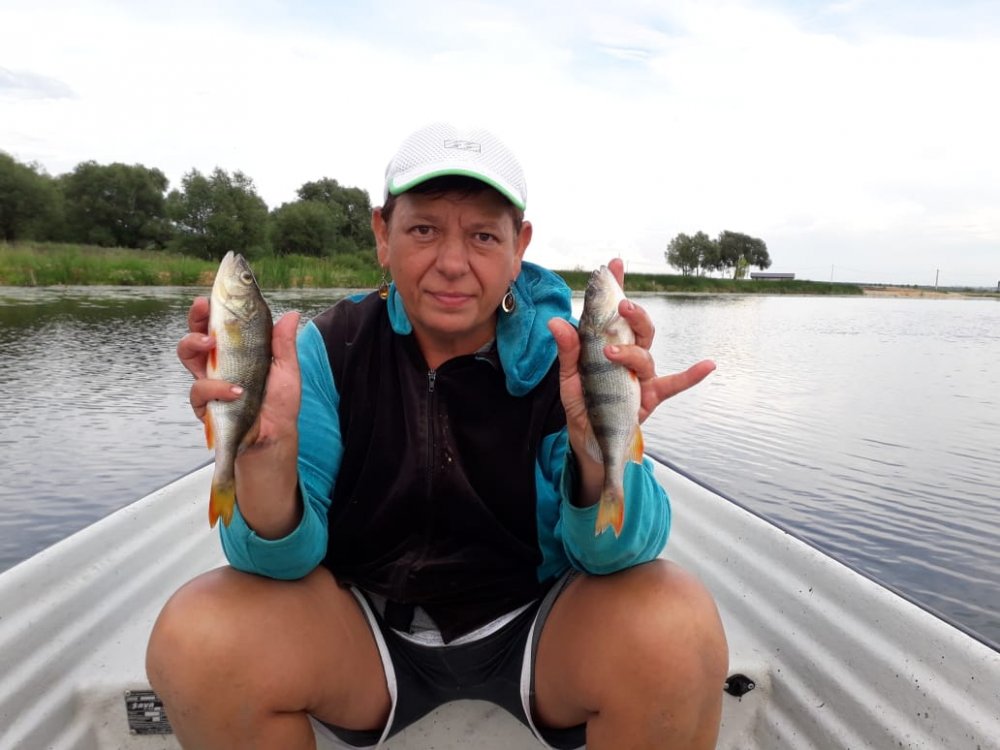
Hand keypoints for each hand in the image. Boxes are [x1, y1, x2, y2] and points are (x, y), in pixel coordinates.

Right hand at [178, 297, 302, 535]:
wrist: (273, 438)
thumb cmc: (280, 405)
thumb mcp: (287, 371)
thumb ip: (284, 344)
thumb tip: (292, 314)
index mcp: (237, 351)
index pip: (221, 323)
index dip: (215, 308)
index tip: (215, 294)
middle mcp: (218, 362)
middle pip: (197, 332)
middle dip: (196, 317)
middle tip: (203, 306)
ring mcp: (209, 381)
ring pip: (187, 354)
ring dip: (195, 343)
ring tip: (211, 343)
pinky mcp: (204, 403)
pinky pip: (199, 389)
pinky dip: (217, 388)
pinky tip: (235, 391)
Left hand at [547, 259, 714, 500]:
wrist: (589, 438)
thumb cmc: (582, 403)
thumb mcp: (569, 377)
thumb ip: (568, 350)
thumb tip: (555, 322)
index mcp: (609, 344)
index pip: (614, 312)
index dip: (616, 287)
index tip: (614, 265)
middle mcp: (629, 355)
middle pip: (639, 327)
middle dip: (633, 313)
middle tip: (621, 304)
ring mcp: (642, 375)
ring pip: (645, 354)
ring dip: (631, 351)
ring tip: (612, 353)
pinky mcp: (651, 396)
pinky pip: (675, 384)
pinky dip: (692, 375)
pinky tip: (708, 365)